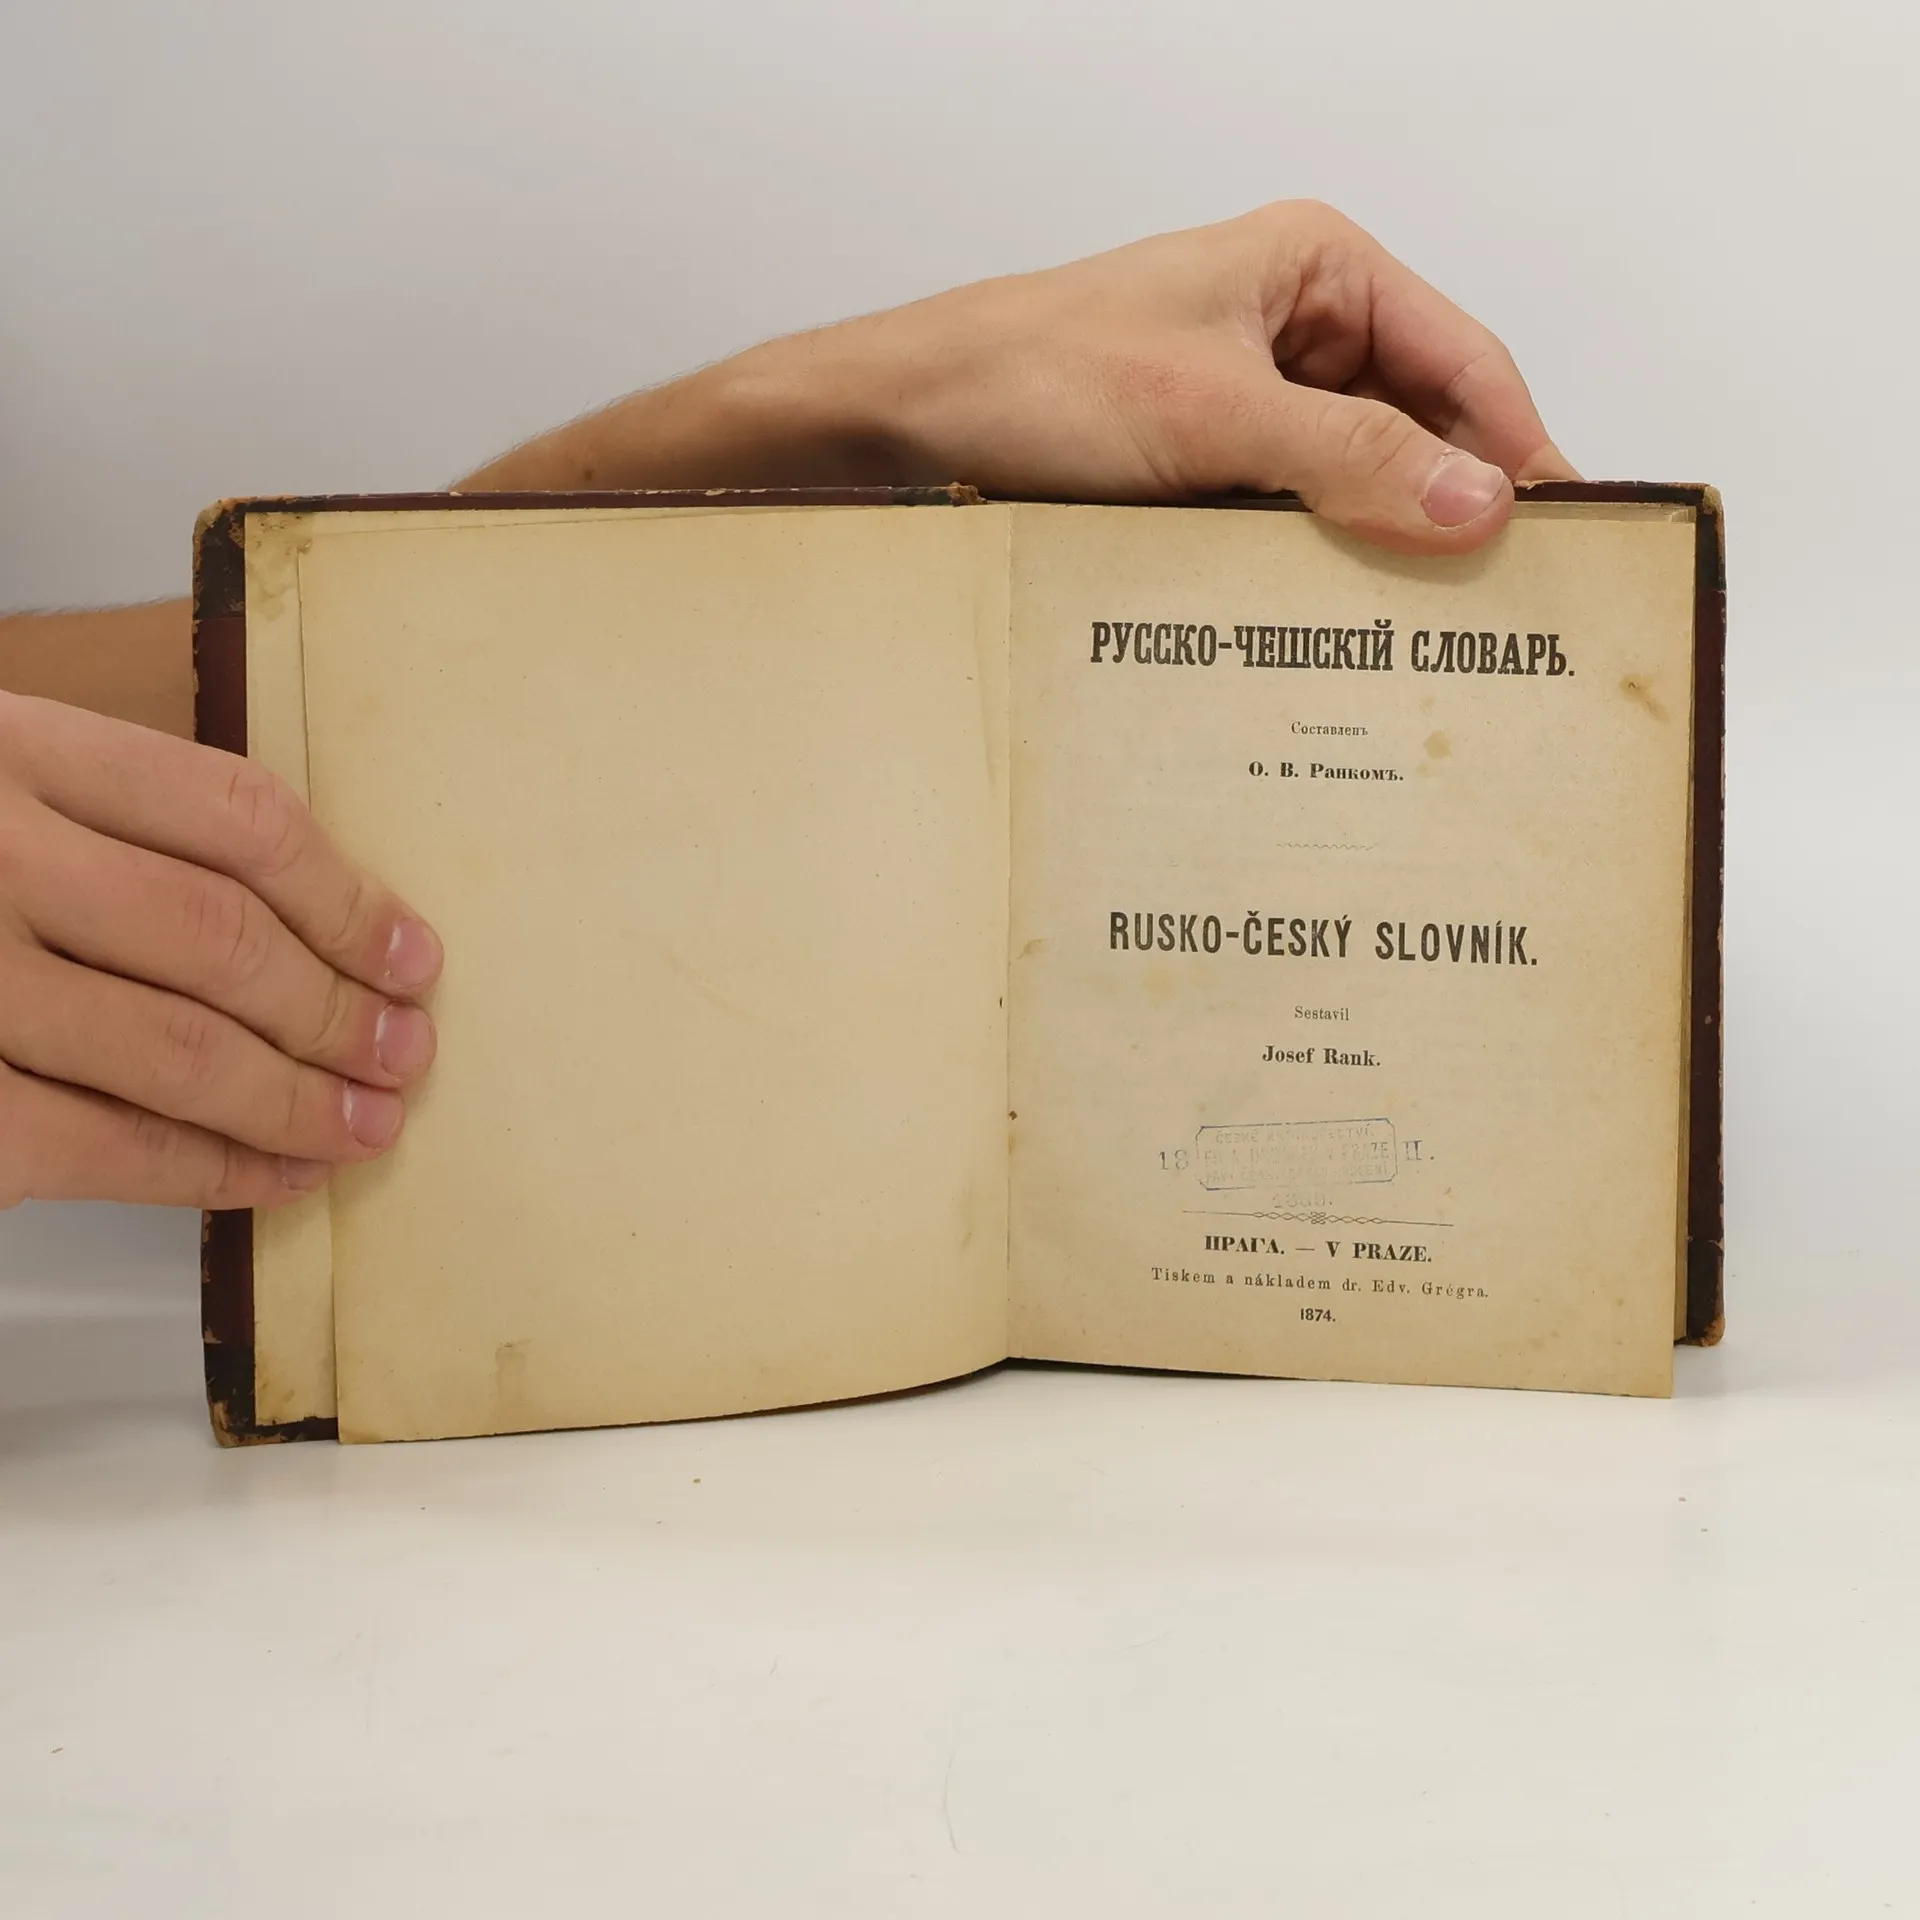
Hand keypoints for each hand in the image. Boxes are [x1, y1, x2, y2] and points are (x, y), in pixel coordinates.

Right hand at [0, 695, 441, 1208]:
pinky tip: (277, 1175)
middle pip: (226, 940)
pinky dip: (210, 1170)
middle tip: (406, 1053)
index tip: (413, 954)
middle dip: (339, 1012)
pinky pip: (102, 1146)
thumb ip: (101, 817)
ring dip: (299, 1101)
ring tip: (367, 1125)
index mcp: (11, 746)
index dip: (349, 899)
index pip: (238, 819)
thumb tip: (304, 913)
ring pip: (180, 1051)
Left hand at [466, 200, 1575, 554]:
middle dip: (1455, 504)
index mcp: (1315, 266)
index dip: (1519, 451)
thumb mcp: (1207, 415)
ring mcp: (1246, 396)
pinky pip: (1292, 509)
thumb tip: (1478, 505)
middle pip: (1420, 419)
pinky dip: (1319, 558)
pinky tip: (1336, 622)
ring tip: (1430, 630)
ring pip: (1357, 473)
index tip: (1566, 541)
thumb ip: (1349, 455)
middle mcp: (1292, 323)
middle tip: (1502, 608)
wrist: (901, 426)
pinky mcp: (1201, 462)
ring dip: (1384, 542)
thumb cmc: (1032, 380)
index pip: (1464, 360)